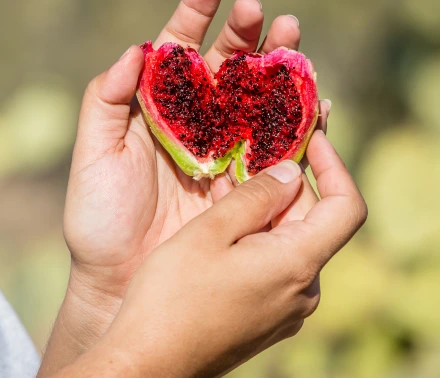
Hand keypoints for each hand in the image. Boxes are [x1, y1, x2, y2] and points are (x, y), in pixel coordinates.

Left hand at [39, 0, 328, 373]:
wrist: (119, 278)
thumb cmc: (99, 218)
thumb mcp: (93, 155)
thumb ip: (106, 100)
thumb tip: (137, 48)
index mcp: (157, 108)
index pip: (178, 50)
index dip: (195, 13)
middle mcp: (194, 123)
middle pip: (228, 68)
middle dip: (248, 37)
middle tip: (269, 15)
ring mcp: (224, 152)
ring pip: (259, 101)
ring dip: (281, 72)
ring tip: (297, 47)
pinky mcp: (246, 185)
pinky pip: (278, 149)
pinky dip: (299, 126)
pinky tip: (314, 103)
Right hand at [58, 131, 367, 377]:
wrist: (148, 362)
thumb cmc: (171, 296)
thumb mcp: (210, 232)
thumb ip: (256, 197)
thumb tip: (292, 172)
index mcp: (297, 265)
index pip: (347, 206)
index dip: (334, 165)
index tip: (311, 139)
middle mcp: (302, 292)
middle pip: (312, 222)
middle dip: (284, 187)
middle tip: (244, 161)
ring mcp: (285, 310)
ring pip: (288, 243)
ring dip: (263, 213)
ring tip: (221, 193)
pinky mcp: (265, 318)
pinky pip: (273, 267)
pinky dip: (255, 240)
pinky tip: (219, 231)